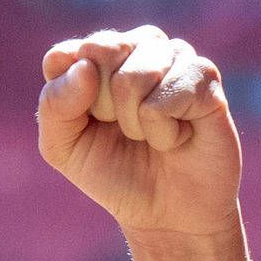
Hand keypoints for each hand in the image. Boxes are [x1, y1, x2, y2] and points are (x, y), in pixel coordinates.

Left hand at [39, 25, 239, 238]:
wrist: (168, 214)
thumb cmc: (114, 173)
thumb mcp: (64, 148)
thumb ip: (54, 105)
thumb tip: (85, 67)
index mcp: (98, 56)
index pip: (63, 56)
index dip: (69, 100)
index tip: (88, 125)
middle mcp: (138, 46)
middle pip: (99, 54)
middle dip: (104, 109)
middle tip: (125, 132)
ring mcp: (175, 56)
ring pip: (134, 76)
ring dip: (135, 124)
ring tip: (151, 135)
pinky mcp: (205, 77)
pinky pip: (164, 100)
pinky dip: (163, 133)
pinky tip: (178, 137)